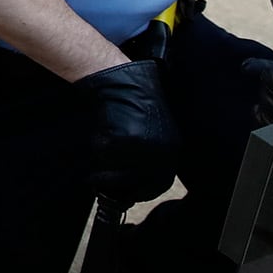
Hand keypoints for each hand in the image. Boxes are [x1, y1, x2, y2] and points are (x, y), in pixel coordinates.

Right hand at [79, 59, 178, 205]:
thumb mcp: (152, 129)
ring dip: (106, 163)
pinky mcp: (126, 140)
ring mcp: (145, 146)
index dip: (142, 191)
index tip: (127, 193)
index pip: (161, 182)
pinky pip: (107, 155)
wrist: (120, 78)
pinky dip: (100, 146)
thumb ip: (149, 153)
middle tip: (101, 181)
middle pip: (140, 181)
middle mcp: (162, 149)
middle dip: (118, 183)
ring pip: (120, 170)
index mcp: (172, 147)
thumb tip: (135, 179)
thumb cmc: (133, 99)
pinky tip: (102, 130)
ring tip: (100, 146)